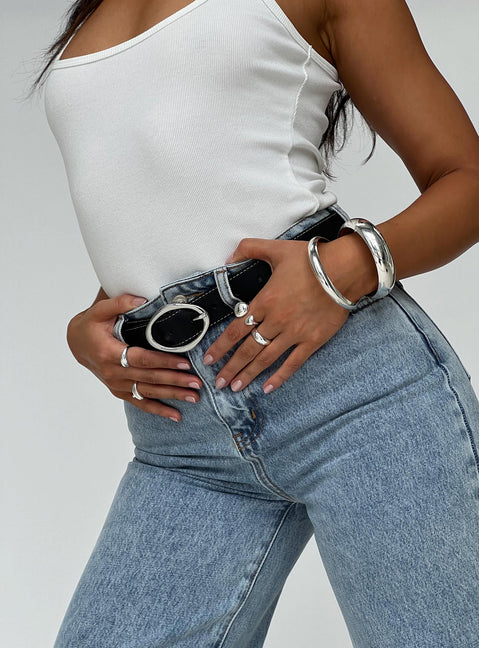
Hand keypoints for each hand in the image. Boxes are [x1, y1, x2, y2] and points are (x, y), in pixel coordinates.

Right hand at [66, 293, 203, 421]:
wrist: (76, 343)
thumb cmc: (90, 325)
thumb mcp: (100, 310)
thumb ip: (120, 302)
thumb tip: (142, 298)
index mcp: (109, 353)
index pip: (142, 359)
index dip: (164, 362)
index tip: (185, 363)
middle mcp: (113, 373)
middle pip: (149, 378)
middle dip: (175, 381)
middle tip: (197, 383)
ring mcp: (116, 385)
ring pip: (148, 392)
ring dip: (172, 396)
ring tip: (194, 397)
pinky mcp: (119, 391)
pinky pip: (140, 402)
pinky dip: (158, 409)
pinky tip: (176, 415)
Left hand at [202, 233, 376, 393]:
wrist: (344, 269)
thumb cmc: (311, 259)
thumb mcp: (275, 248)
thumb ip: (248, 249)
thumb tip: (229, 257)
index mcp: (264, 301)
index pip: (235, 330)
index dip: (220, 347)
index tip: (208, 359)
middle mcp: (275, 321)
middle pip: (246, 349)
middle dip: (230, 368)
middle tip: (217, 383)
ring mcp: (294, 333)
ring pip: (265, 359)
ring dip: (248, 374)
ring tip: (235, 388)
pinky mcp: (312, 341)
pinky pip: (293, 363)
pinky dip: (279, 377)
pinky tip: (267, 388)